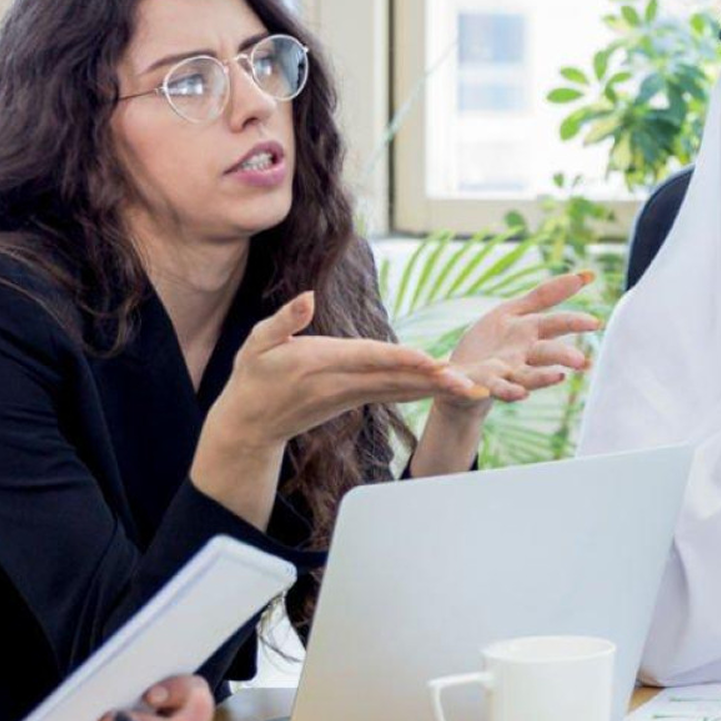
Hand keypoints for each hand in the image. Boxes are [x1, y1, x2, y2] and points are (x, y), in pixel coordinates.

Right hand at [196, 292, 475, 514]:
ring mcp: (352, 394)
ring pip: (400, 389)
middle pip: (396, 379)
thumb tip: (307, 296)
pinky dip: (421, 391)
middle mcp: (343, 382)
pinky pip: (394, 394)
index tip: (431, 360)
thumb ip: (283, 320)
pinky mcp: (356, 399)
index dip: (401, 359)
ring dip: (435, 387)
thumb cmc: (252, 377)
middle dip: (433, 380)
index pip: (369, 358)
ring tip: (470, 386)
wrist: (250, 425)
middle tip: (469, 382)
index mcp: (321, 363)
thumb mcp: (256, 343)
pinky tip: (446, 387)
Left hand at [440, 269, 602, 415]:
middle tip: (580, 360)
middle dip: (562, 356)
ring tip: (553, 379)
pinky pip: (483, 390)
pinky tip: (498, 392)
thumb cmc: (494, 342)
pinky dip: (489, 391)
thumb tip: (588, 274)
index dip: (574, 323)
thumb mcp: (515, 312)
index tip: (596, 323)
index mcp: (530, 334)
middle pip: (545, 353)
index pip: (556, 325)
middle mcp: (521, 357)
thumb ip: (546, 295)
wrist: (461, 375)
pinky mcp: (478, 386)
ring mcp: (502, 374)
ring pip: (524, 378)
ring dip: (539, 379)